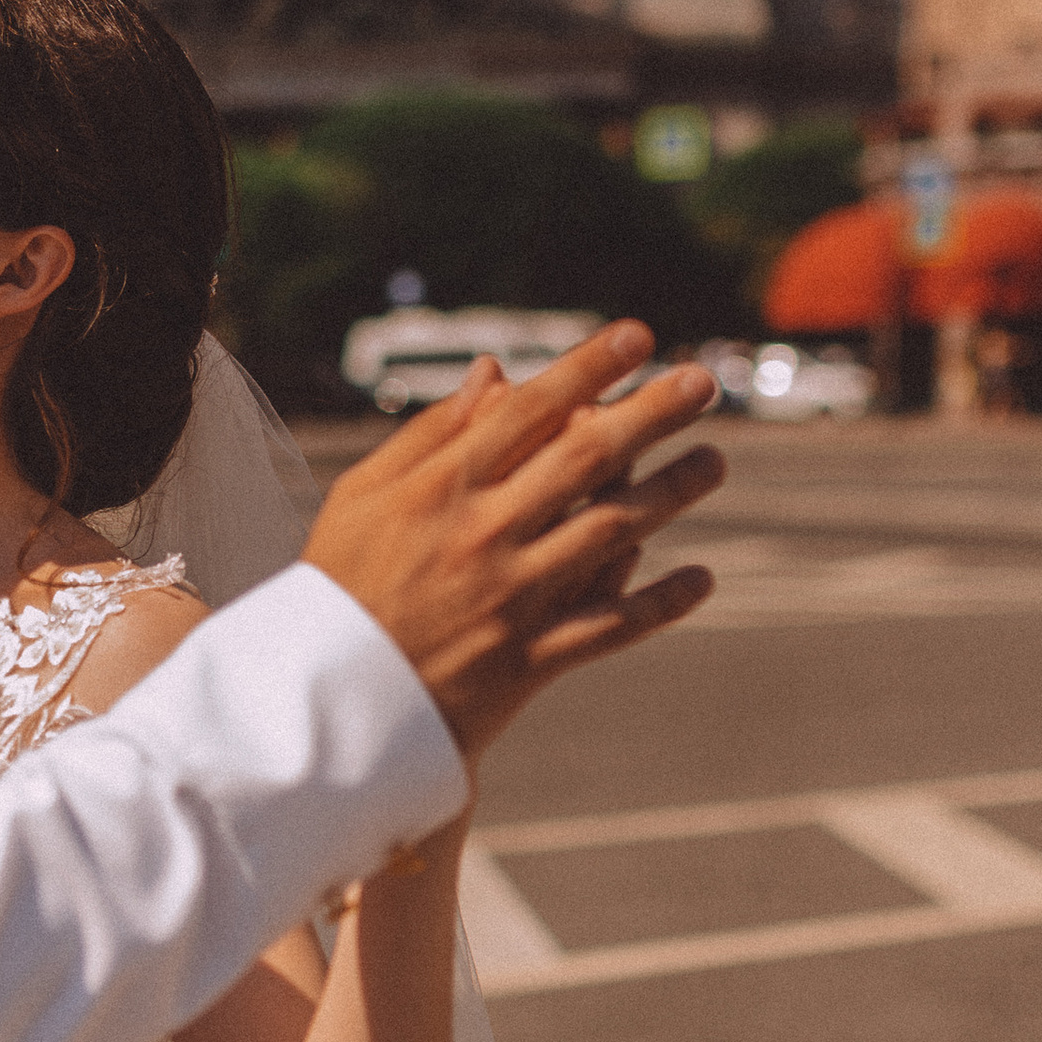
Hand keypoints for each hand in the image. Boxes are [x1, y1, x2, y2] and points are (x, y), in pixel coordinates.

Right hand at [303, 324, 722, 759]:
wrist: (327, 705)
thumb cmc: (341, 586)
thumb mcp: (361, 498)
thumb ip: (430, 435)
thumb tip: (494, 374)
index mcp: (439, 488)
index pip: (528, 409)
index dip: (587, 367)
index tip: (636, 336)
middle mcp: (484, 534)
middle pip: (585, 458)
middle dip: (650, 413)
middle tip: (701, 383)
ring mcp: (513, 598)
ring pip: (611, 531)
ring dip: (672, 492)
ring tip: (714, 461)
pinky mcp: (530, 660)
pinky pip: (611, 627)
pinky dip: (661, 603)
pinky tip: (702, 577)